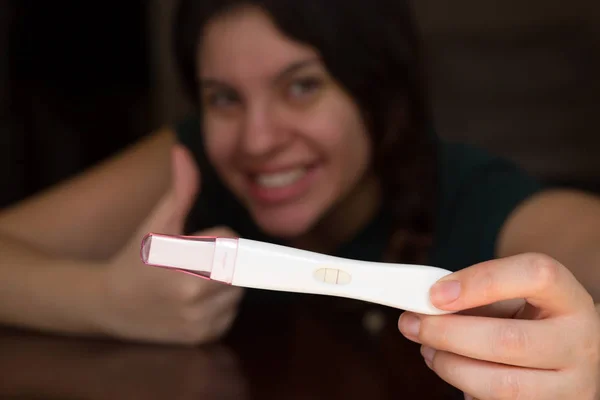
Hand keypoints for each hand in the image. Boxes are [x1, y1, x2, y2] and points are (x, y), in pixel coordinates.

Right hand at [100, 144, 243, 344]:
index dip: (218, 239)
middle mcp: (193, 296)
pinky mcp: (201, 338)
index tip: (197, 244)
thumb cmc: (135, 259)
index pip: (232, 243)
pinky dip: (219, 307)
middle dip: (225, 263)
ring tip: (193, 282)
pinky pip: (230, 315)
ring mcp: (198, 321)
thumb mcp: (156, 223)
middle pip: (240, 269)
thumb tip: (184, 152)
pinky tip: (192, 302)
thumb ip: (179, 190)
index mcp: (184, 263)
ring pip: (238, 293)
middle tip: (195, 264)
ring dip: (224, 285)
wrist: (108, 304)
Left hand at [398, 253, 599, 398]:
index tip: (435, 294)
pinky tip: (453, 370)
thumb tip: (423, 303)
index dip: (480, 282)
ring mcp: (574, 385)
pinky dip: (466, 390)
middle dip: (446, 334)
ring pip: (502, 384)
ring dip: (450, 367)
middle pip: (508, 340)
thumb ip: (475, 295)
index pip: (534, 275)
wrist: (571, 354)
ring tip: (428, 350)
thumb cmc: (529, 319)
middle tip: (411, 324)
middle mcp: (580, 342)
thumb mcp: (512, 298)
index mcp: (569, 298)